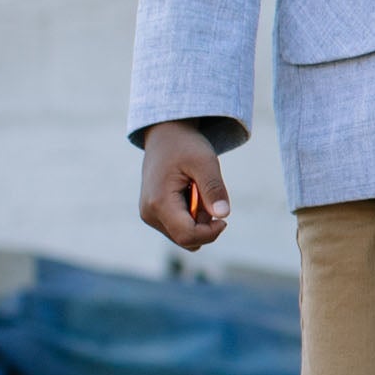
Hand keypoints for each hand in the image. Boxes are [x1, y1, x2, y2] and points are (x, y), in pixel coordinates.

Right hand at [139, 123, 229, 248]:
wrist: (165, 134)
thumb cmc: (185, 145)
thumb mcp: (205, 161)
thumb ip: (214, 188)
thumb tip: (223, 215)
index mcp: (159, 203)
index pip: (187, 235)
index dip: (210, 233)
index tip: (224, 218)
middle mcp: (149, 214)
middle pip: (186, 239)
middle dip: (204, 225)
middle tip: (208, 196)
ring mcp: (149, 215)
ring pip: (183, 235)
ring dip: (199, 220)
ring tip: (197, 191)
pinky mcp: (154, 214)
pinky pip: (178, 227)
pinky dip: (191, 217)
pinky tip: (190, 194)